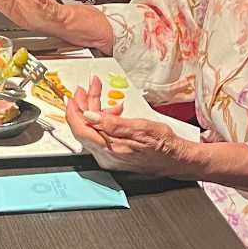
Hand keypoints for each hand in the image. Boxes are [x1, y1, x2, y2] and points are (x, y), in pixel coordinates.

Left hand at [61, 78, 195, 176]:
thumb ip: (112, 123)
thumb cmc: (163, 145)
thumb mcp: (140, 128)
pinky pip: (100, 135)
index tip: (71, 97)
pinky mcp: (113, 155)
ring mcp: (109, 157)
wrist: (176, 159)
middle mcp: (106, 156)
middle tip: (86, 89)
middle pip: (84, 128)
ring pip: (92, 130)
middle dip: (83, 105)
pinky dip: (103, 120)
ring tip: (101, 95)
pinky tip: (113, 112)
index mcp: (110, 149)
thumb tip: (89, 116)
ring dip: (94, 110)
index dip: (73, 111)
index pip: (80, 129)